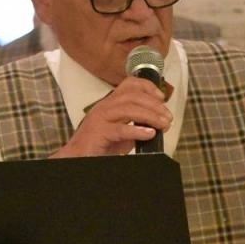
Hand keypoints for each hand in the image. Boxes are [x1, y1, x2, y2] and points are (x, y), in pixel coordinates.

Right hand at [51, 76, 168, 156]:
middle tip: (167, 117)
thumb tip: (155, 125)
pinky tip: (149, 134)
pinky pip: (121, 129)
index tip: (161, 98)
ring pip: (130, 109)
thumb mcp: (121, 133)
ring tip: (163, 125)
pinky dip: (138, 131)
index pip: (129, 84)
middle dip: (155, 105)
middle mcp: (105, 106)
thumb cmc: (98, 146)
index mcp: (110, 103)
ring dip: (151, 116)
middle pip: (133, 96)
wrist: (77, 158)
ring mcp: (100, 118)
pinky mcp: (99, 132)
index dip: (148, 87)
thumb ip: (136, 126)